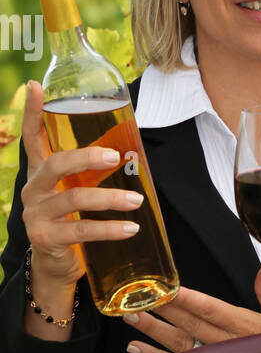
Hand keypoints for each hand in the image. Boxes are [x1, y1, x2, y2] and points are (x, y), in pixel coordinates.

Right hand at [20, 80, 142, 289]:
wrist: (56, 266)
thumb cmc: (72, 221)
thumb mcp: (75, 192)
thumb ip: (89, 173)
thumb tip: (131, 150)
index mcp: (40, 172)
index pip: (32, 137)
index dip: (31, 112)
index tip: (34, 86)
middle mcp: (33, 189)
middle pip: (55, 164)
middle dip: (87, 157)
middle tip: (116, 157)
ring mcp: (35, 214)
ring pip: (74, 198)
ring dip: (109, 198)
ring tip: (136, 200)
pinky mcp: (45, 238)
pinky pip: (81, 230)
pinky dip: (109, 229)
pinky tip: (131, 228)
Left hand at [124, 263, 260, 352]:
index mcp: (245, 326)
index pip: (212, 310)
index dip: (190, 300)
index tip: (170, 289)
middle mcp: (227, 344)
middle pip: (189, 324)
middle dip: (163, 309)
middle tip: (138, 296)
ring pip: (178, 345)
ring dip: (153, 331)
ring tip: (133, 317)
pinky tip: (138, 349)